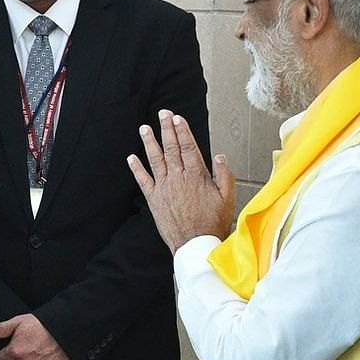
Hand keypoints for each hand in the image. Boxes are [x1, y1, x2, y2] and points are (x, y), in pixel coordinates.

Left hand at [126, 109, 233, 251]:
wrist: (196, 245)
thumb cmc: (212, 224)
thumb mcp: (228, 199)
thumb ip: (224, 176)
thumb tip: (220, 157)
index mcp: (197, 176)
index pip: (188, 147)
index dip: (182, 130)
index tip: (178, 118)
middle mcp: (178, 178)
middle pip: (171, 148)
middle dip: (166, 129)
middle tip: (163, 114)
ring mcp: (164, 188)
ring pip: (156, 159)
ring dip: (150, 142)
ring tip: (145, 128)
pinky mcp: (154, 200)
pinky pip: (143, 180)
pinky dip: (137, 168)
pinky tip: (131, 158)